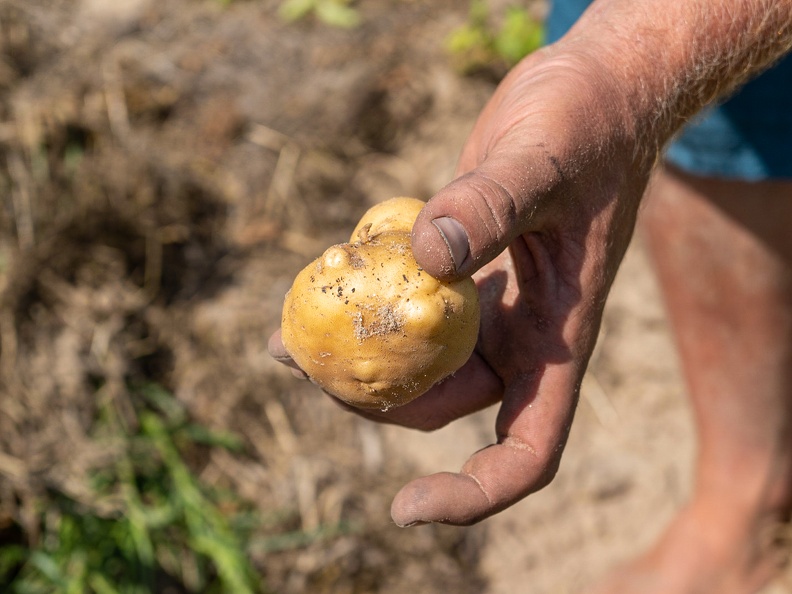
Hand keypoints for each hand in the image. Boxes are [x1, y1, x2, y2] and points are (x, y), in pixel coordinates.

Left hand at [270, 46, 655, 525]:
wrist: (590, 91)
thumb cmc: (591, 126)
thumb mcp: (548, 160)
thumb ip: (496, 204)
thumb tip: (430, 255)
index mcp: (557, 340)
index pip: (528, 449)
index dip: (473, 492)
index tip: (404, 507)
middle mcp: (519, 334)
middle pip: (440, 405)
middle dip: (373, 401)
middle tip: (303, 364)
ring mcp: (485, 301)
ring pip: (411, 356)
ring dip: (351, 352)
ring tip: (286, 332)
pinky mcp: (455, 264)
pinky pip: (400, 299)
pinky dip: (361, 298)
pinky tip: (322, 275)